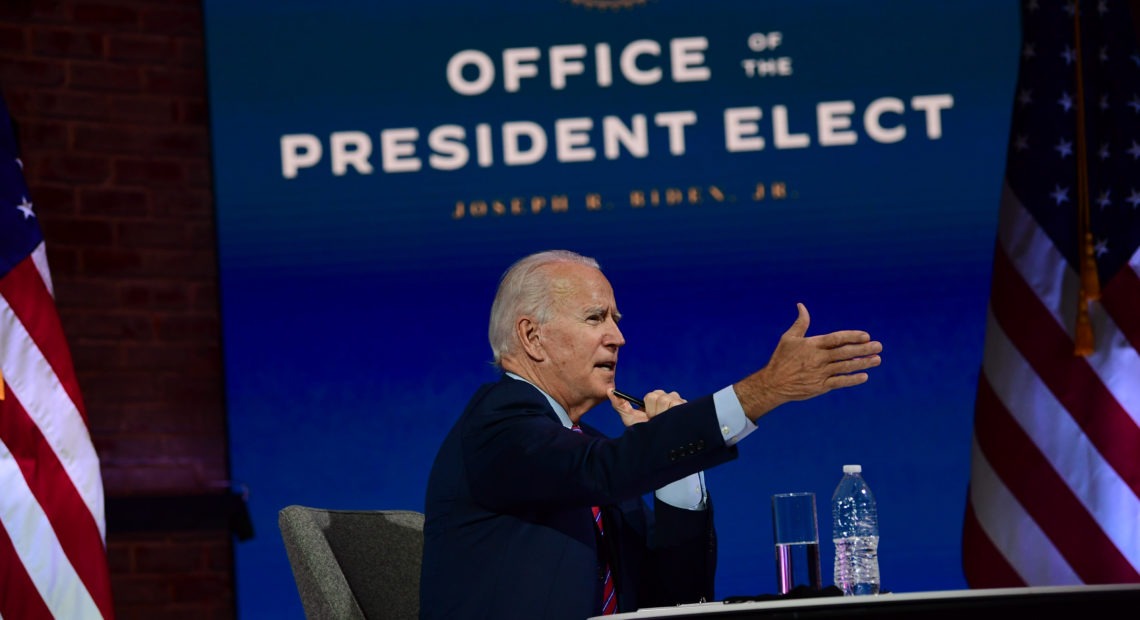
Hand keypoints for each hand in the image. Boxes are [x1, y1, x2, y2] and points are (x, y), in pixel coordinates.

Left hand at [609, 389, 686, 426]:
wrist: (656, 447)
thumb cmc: (644, 432)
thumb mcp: (630, 419)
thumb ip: (620, 405)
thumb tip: (609, 391)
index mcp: (655, 401)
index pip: (653, 395)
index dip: (648, 405)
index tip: (648, 414)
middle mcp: (667, 400)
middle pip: (658, 395)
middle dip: (654, 409)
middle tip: (655, 420)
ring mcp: (678, 403)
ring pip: (666, 399)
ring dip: (662, 412)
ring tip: (662, 421)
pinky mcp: (686, 408)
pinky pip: (677, 403)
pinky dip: (672, 412)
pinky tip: (672, 420)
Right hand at [735, 303, 881, 420]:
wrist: (773, 383)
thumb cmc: (781, 358)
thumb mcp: (788, 338)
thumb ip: (800, 323)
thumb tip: (801, 305)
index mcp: (812, 345)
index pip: (836, 338)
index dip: (852, 336)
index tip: (866, 336)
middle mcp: (818, 358)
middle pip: (845, 352)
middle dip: (864, 349)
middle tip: (879, 346)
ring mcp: (820, 373)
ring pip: (845, 367)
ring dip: (863, 363)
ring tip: (877, 359)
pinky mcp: (820, 386)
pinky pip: (840, 382)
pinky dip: (852, 379)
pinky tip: (864, 376)